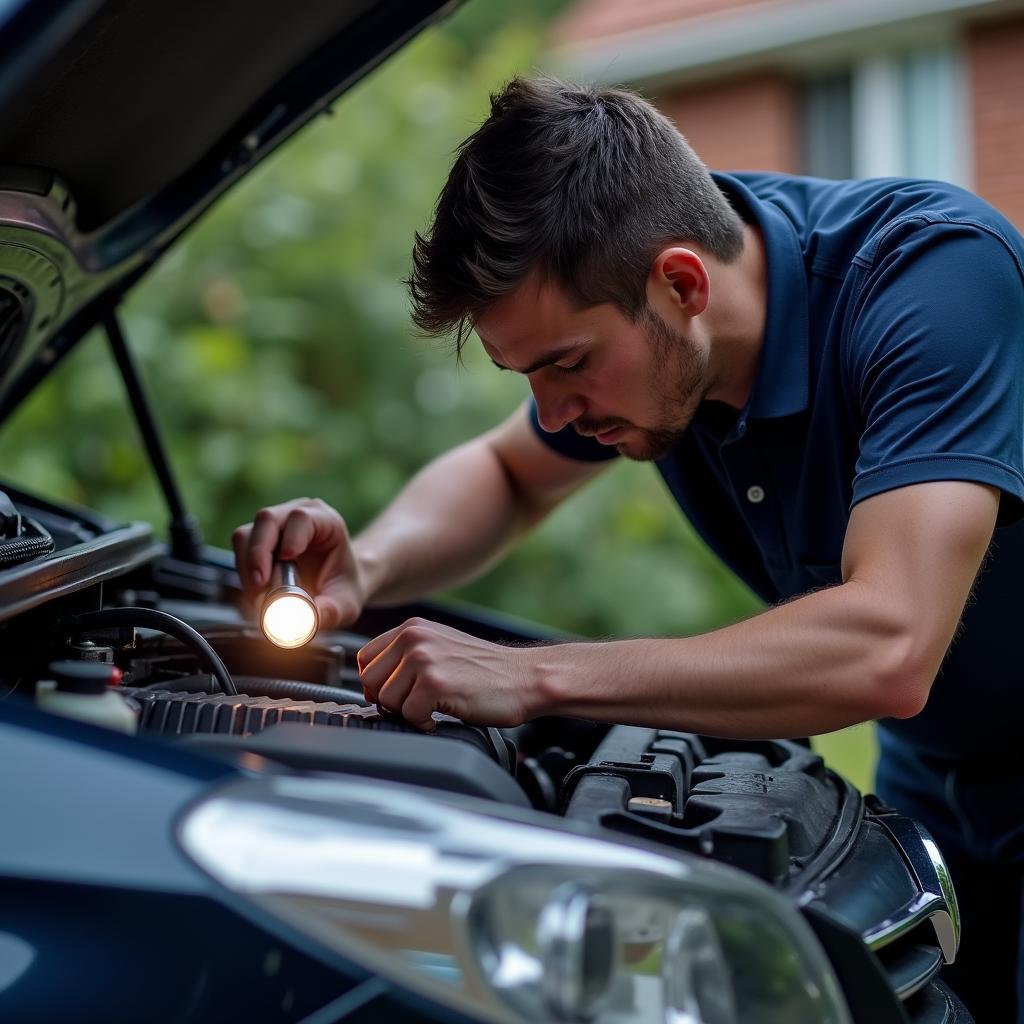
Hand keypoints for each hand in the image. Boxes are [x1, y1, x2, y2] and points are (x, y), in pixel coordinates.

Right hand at [232, 497, 365, 628]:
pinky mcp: (258, 538)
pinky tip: (255, 593)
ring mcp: (275, 524)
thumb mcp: (346, 603)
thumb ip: (330, 611)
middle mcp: (297, 515)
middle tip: (260, 586)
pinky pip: (241, 549)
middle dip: (258, 553)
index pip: (302, 518)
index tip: (286, 559)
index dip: (290, 537)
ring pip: (247, 534)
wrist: (337, 583)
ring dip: (246, 566)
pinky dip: (243, 572)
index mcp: (326, 521)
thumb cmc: (344, 587)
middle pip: (267, 520)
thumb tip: (307, 621)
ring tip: (257, 596)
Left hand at [357, 617, 537, 730]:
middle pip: (369, 681)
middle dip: (390, 700)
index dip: (379, 683)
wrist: (525, 678)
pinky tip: (442, 715)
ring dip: (408, 712)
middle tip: (418, 703)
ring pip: (385, 700)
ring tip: (434, 707)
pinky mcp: (433, 684)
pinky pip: (408, 715)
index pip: (366, 658)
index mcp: (412, 628)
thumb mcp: (441, 647)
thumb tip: (374, 682)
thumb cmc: (487, 671)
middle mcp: (414, 637)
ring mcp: (422, 659)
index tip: (399, 693)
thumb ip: (406, 655)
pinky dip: (424, 724)